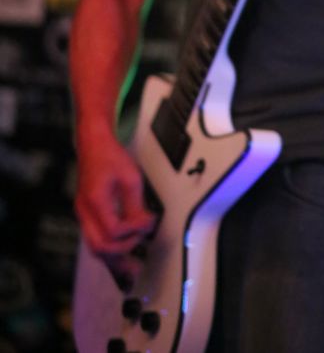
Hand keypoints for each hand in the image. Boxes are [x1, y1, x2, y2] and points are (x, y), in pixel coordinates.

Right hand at [75, 133, 156, 287]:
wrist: (94, 145)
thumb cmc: (110, 157)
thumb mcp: (130, 178)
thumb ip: (136, 205)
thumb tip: (145, 226)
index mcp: (95, 201)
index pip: (114, 230)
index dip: (133, 232)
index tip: (148, 223)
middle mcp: (85, 211)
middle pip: (99, 247)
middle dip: (122, 253)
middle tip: (141, 250)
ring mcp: (83, 214)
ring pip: (95, 247)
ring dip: (114, 259)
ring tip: (132, 269)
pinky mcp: (87, 215)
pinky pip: (95, 239)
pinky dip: (109, 250)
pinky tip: (121, 256)